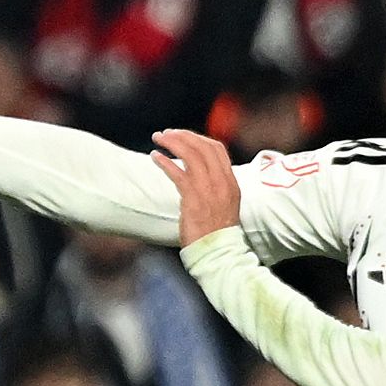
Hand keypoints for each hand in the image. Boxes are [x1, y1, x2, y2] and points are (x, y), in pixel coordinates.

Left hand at [150, 126, 243, 243]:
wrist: (219, 251)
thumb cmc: (217, 232)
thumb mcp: (224, 204)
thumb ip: (215, 186)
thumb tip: (197, 173)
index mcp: (230, 181)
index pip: (217, 149)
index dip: (198, 138)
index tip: (183, 137)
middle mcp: (221, 182)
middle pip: (202, 147)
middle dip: (182, 135)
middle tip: (166, 133)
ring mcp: (208, 189)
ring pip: (190, 154)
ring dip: (171, 142)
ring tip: (158, 139)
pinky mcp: (193, 199)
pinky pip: (177, 173)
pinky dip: (164, 162)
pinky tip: (155, 157)